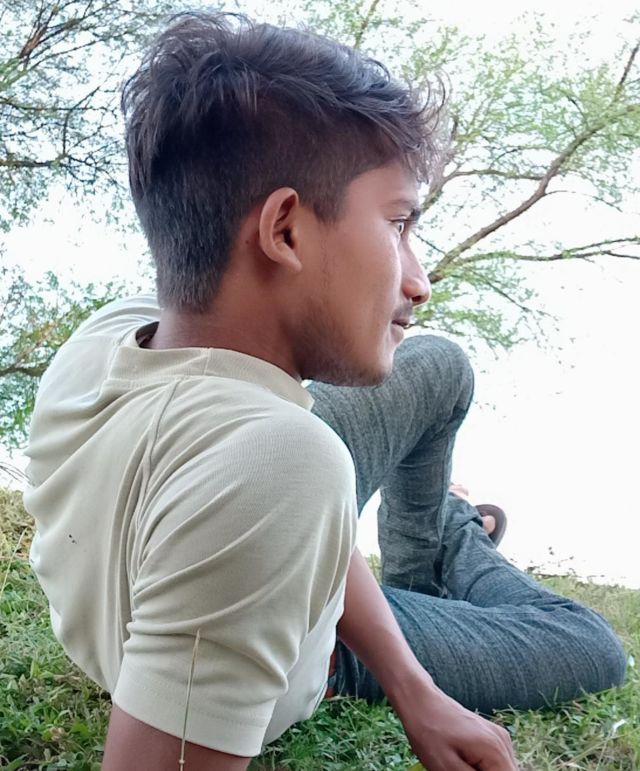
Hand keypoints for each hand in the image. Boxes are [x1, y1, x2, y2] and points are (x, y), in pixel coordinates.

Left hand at [390, 674, 518, 770]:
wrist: (420, 701)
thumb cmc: (429, 732)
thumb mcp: (447, 768)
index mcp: (495, 750)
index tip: (463, 770)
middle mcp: (503, 742)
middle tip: (457, 767)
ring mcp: (499, 737)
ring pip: (498, 770)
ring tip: (457, 763)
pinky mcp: (491, 736)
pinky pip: (492, 762)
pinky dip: (480, 766)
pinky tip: (461, 759)